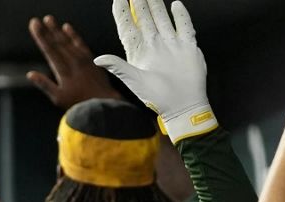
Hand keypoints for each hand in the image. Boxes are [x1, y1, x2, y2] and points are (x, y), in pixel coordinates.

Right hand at [26, 16, 120, 108]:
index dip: (41, 37)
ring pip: (68, 41)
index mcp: (63, 71)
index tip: (34, 27)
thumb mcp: (58, 98)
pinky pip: (80, 43)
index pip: (49, 50)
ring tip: (49, 20)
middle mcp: (73, 62)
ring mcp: (83, 60)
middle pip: (57, 43)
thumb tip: (30, 74)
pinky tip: (67, 27)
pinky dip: (73, 35)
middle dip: (46, 31)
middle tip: (37, 21)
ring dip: (57, 30)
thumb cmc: (79, 103)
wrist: (103, 102)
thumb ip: (44, 84)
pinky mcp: (90, 59)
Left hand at [95, 0, 215, 142]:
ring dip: (156, 6)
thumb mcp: (135, 81)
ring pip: (162, 19)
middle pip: (145, 19)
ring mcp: (171, 45)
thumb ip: (118, 67)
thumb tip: (97, 59)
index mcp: (139, 53)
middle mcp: (154, 46)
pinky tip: (176, 5)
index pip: (128, 27)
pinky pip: (184, 27)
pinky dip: (181, 16)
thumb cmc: (157, 98)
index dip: (123, 12)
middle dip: (139, 3)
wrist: (183, 107)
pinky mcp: (187, 48)